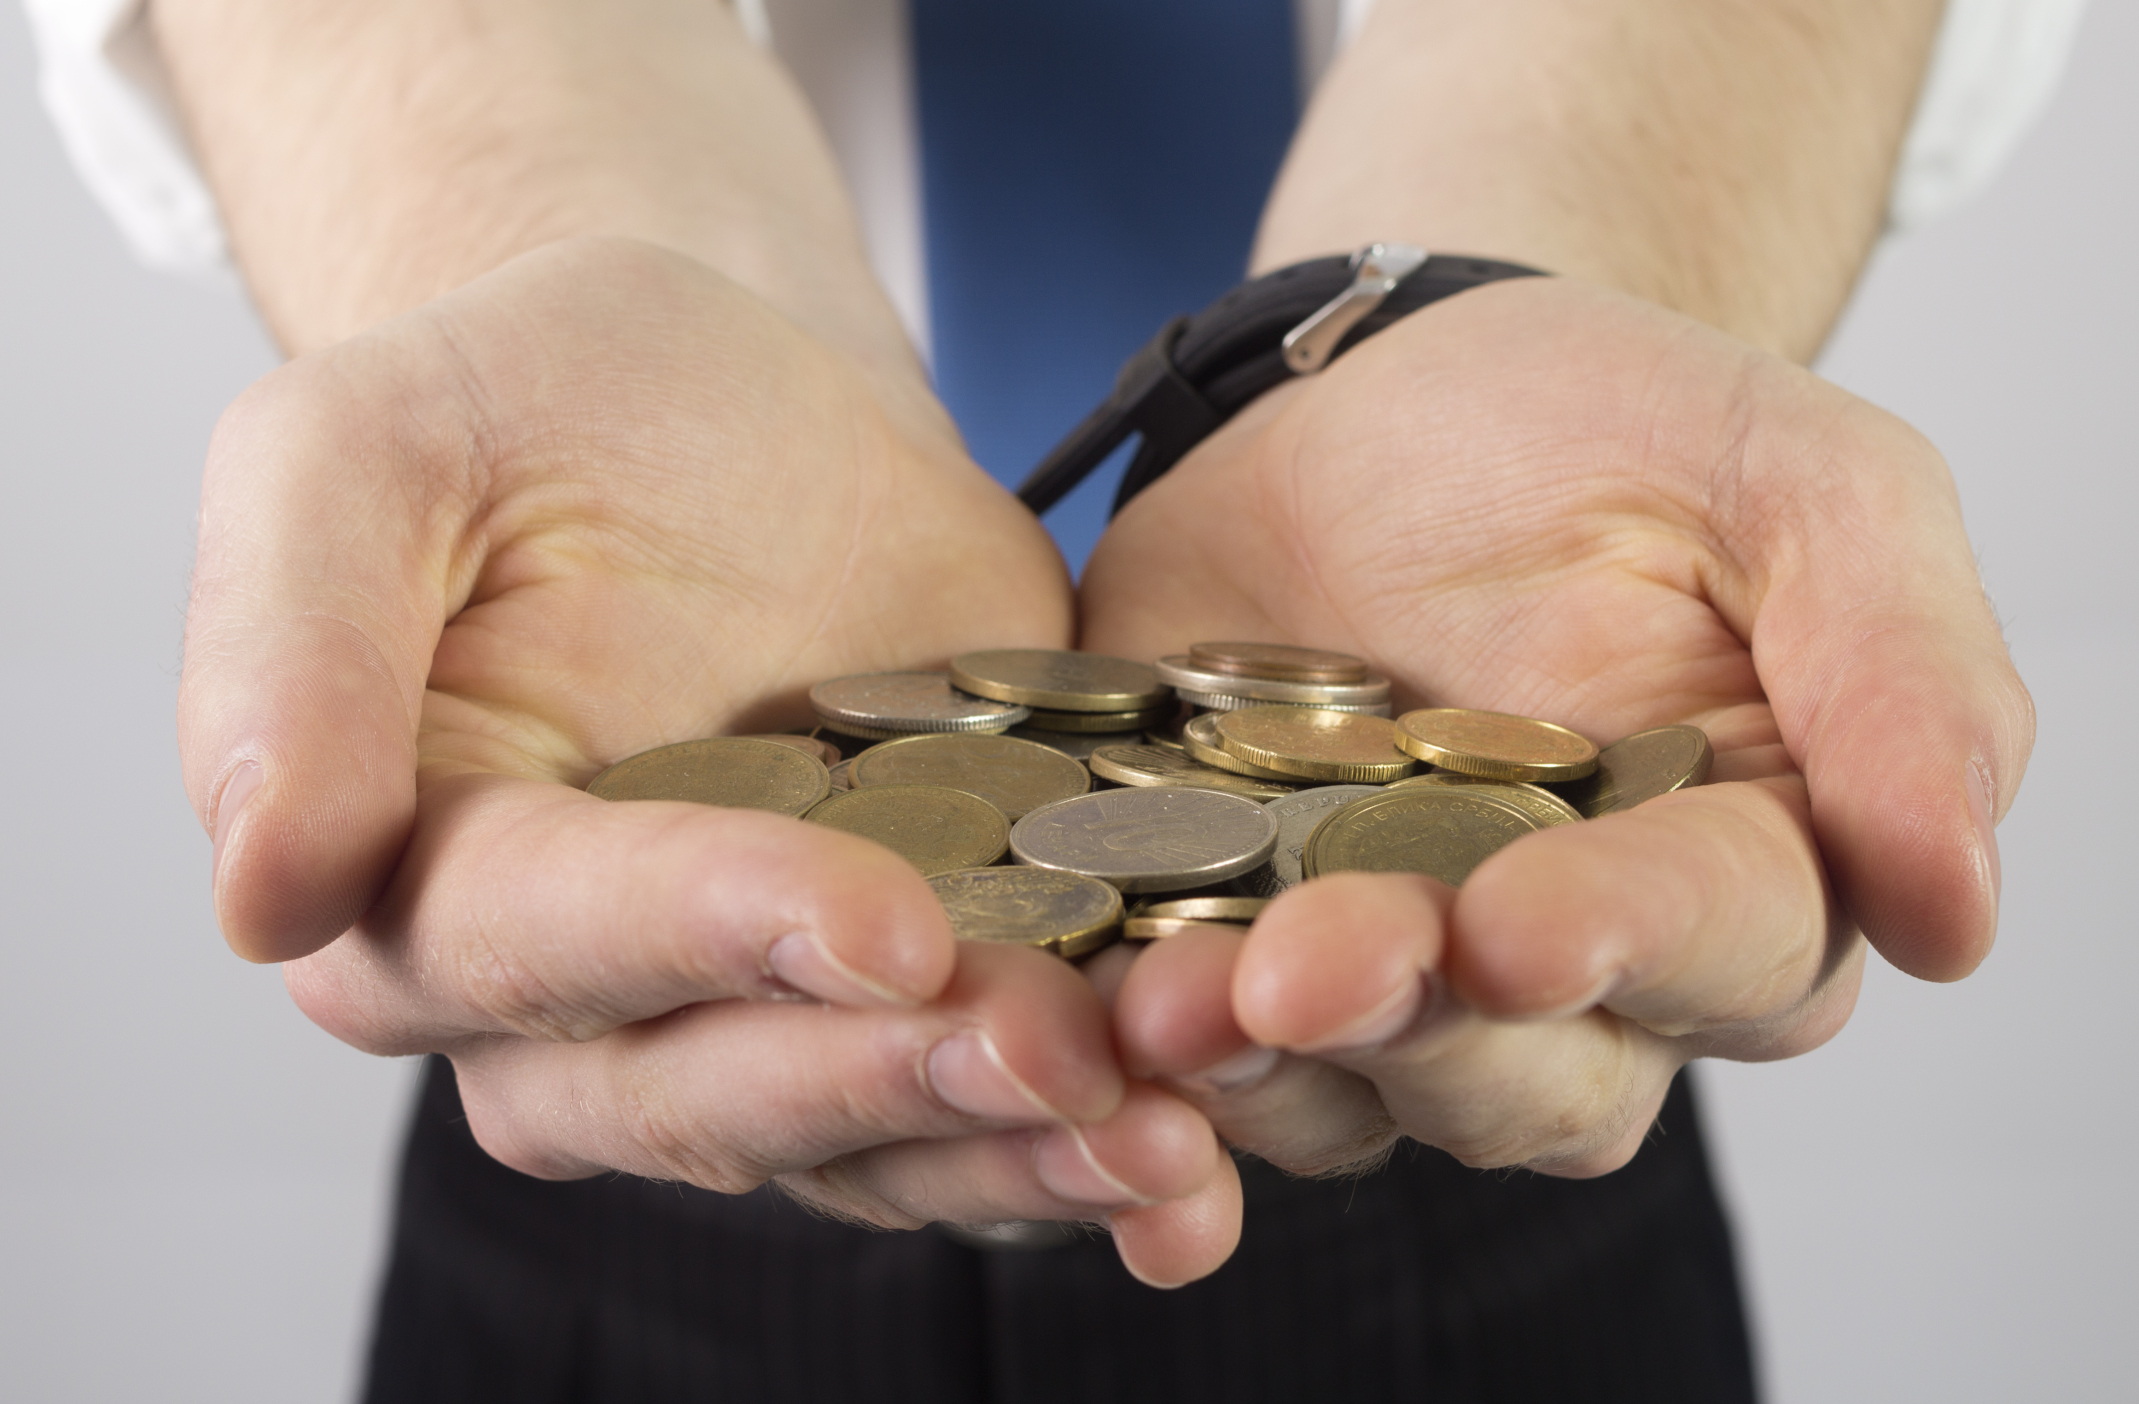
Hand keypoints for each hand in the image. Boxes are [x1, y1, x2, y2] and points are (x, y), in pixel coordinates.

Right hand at [179, 237, 1237, 1281]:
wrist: (726, 397)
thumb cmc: (531, 401)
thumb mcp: (358, 450)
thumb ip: (288, 650)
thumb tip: (264, 890)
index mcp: (432, 877)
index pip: (546, 940)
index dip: (708, 936)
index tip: (880, 922)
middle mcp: (582, 998)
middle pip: (708, 1094)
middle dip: (884, 1082)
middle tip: (1058, 1050)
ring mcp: (760, 1010)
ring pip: (860, 1139)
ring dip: (1010, 1150)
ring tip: (1168, 1139)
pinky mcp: (914, 984)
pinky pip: (980, 1100)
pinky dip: (1088, 1132)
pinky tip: (1204, 1151)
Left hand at [1083, 277, 2032, 1176]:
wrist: (1374, 396)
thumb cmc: (1604, 425)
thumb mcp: (1797, 482)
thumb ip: (1899, 673)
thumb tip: (1956, 908)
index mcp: (1738, 868)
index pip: (1717, 950)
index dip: (1626, 948)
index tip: (1523, 925)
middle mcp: (1572, 972)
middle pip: (1525, 1078)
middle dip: (1416, 1029)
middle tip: (1298, 966)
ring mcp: (1388, 977)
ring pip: (1350, 1099)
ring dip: (1257, 1073)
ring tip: (1158, 1004)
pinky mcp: (1225, 948)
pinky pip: (1195, 1069)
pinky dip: (1141, 1089)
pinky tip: (1081, 1070)